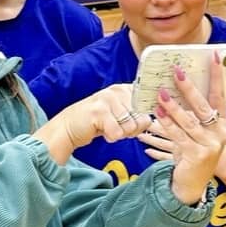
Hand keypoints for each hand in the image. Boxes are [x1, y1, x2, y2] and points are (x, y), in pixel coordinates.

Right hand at [35, 83, 152, 163]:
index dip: (143, 120)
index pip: (149, 105)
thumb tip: (156, 118)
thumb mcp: (120, 112)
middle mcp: (117, 90)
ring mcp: (107, 99)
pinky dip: (111, 137)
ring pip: (130, 127)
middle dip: (132, 130)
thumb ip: (137, 112)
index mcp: (125, 88)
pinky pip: (117, 133)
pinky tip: (102, 131)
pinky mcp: (98, 111)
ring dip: (121, 134)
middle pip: (142, 119)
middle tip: (117, 127)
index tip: (130, 121)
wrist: (69, 127)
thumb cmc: (98, 122)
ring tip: (109, 128)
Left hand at [139, 53, 225, 204]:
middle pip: (203, 107)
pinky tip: (156, 116)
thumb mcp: (199, 130)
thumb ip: (194, 111)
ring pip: (189, 122)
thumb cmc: (194, 150)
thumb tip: (179, 84)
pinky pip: (179, 137)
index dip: (217, 76)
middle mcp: (219, 134)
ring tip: (160, 94)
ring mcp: (210, 146)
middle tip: (176, 72)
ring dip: (173, 107)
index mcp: (222, 124)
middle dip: (189, 89)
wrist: (195, 182)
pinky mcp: (197, 156)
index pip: (220, 95)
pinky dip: (167, 126)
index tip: (214, 56)